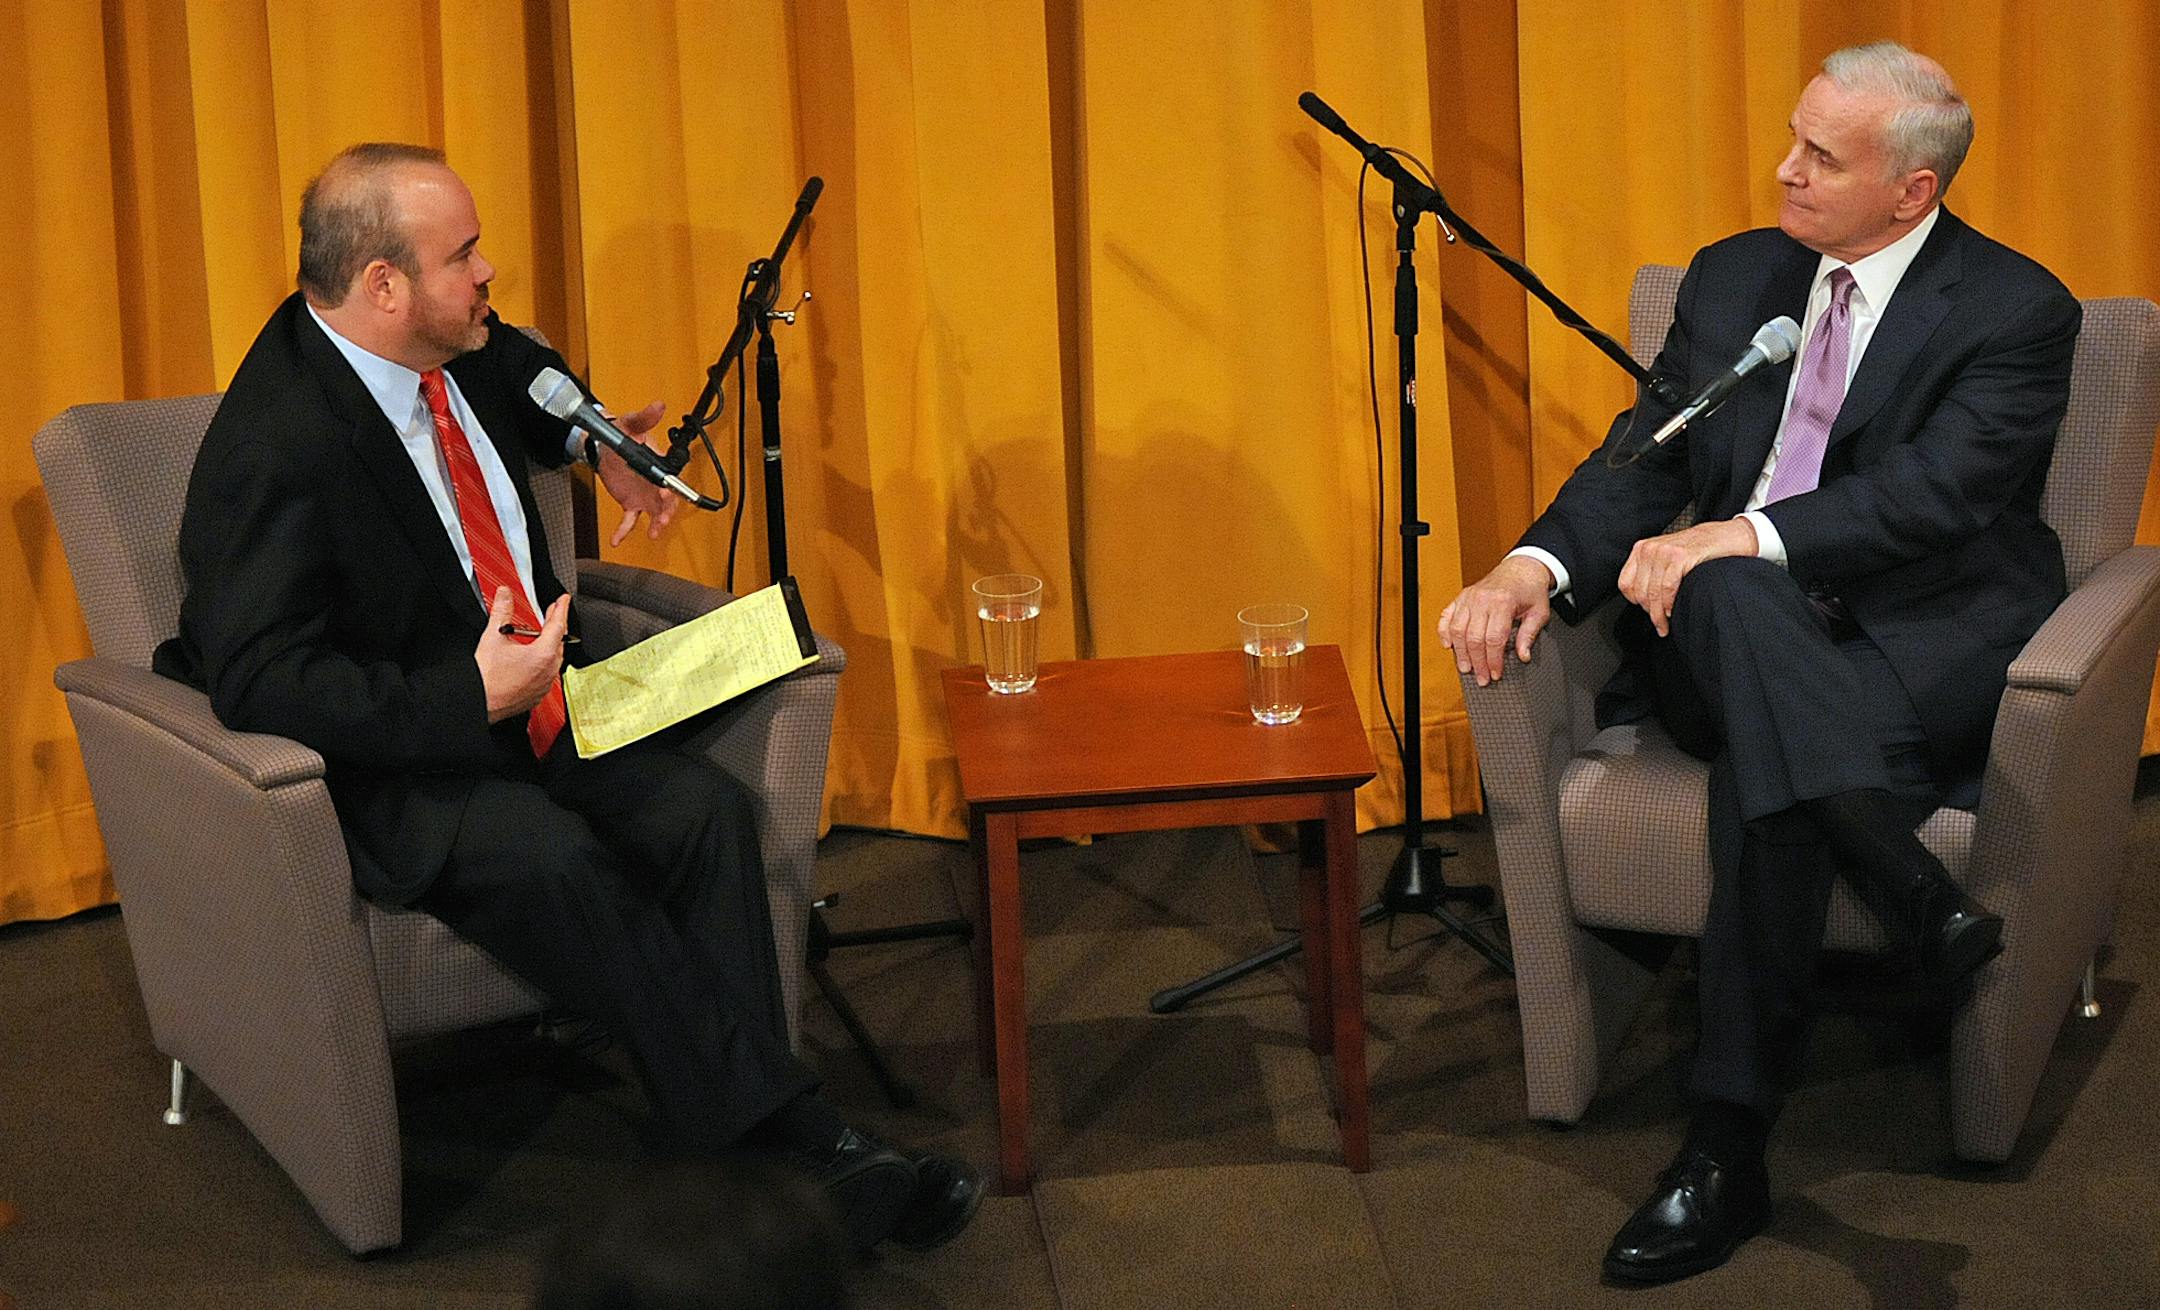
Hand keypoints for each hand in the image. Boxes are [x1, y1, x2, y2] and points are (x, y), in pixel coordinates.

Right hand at [475, 588, 568, 721]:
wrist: (479, 702)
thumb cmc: (486, 678)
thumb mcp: (493, 636)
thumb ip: (501, 610)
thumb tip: (504, 594)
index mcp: (543, 654)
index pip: (558, 625)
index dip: (561, 609)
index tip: (564, 600)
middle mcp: (548, 670)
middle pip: (559, 641)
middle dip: (556, 624)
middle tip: (553, 612)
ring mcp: (544, 684)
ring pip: (554, 659)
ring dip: (551, 643)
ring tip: (543, 633)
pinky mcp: (538, 694)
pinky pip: (547, 674)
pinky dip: (544, 662)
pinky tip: (534, 658)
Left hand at [594, 399, 683, 544]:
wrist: (603, 447)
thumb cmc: (622, 434)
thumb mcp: (631, 425)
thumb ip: (644, 418)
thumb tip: (658, 406)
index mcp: (659, 464)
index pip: (670, 479)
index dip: (671, 489)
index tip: (666, 494)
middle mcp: (655, 482)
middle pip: (668, 502)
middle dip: (667, 511)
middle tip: (662, 518)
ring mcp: (644, 495)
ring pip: (655, 514)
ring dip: (657, 524)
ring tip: (654, 532)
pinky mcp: (630, 503)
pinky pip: (629, 521)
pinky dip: (624, 532)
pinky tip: (616, 540)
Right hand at [1439, 555, 1554, 685]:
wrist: (1521, 568)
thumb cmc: (1530, 590)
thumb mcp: (1539, 612)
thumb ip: (1529, 634)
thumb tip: (1523, 656)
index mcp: (1503, 602)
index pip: (1494, 638)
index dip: (1493, 660)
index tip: (1495, 674)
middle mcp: (1482, 599)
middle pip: (1473, 638)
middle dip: (1477, 662)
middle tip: (1481, 678)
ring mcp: (1469, 597)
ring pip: (1457, 630)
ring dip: (1460, 652)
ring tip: (1465, 668)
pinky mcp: (1461, 597)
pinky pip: (1446, 617)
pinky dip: (1443, 632)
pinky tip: (1448, 646)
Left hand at [1617, 518, 1758, 636]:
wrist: (1727, 537)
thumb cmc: (1698, 551)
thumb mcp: (1666, 557)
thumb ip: (1652, 573)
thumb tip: (1643, 602)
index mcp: (1642, 549)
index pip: (1625, 584)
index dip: (1636, 603)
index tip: (1647, 612)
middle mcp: (1649, 549)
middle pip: (1640, 592)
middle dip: (1650, 613)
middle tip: (1660, 624)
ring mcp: (1664, 552)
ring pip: (1653, 593)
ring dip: (1659, 614)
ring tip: (1666, 624)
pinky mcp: (1680, 557)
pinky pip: (1668, 588)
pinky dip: (1670, 603)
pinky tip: (1674, 610)